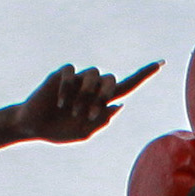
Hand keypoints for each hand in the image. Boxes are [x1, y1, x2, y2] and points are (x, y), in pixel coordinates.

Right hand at [19, 62, 155, 143]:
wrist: (33, 126)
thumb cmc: (60, 130)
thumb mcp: (84, 132)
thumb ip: (101, 120)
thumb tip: (118, 103)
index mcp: (102, 101)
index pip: (127, 85)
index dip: (144, 75)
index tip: (161, 63)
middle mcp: (92, 87)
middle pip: (111, 79)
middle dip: (102, 96)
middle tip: (87, 115)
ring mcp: (78, 79)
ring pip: (93, 74)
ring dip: (85, 95)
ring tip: (73, 111)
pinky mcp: (61, 74)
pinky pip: (71, 73)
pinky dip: (67, 89)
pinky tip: (59, 103)